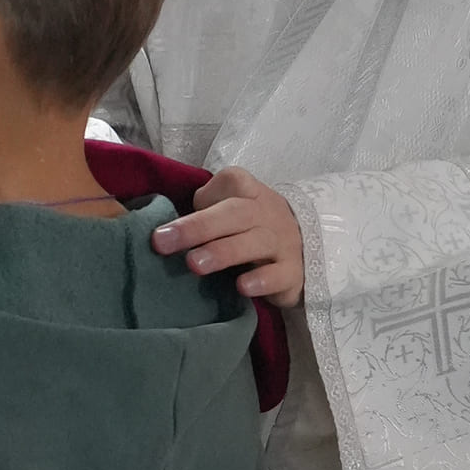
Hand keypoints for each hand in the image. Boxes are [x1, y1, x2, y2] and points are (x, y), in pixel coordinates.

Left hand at [151, 164, 304, 304]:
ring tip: (194, 265)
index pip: (232, 182)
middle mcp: (266, 214)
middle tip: (163, 242)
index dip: (208, 194)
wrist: (306, 249)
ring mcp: (282, 243)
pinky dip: (261, 281)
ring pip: (255, 243)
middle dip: (197, 227)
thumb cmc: (251, 229)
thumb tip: (168, 232)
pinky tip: (242, 287)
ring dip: (223, 253)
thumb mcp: (231, 212)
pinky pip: (279, 275)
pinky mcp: (292, 273)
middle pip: (235, 214)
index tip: (171, 219)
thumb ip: (203, 213)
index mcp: (249, 193)